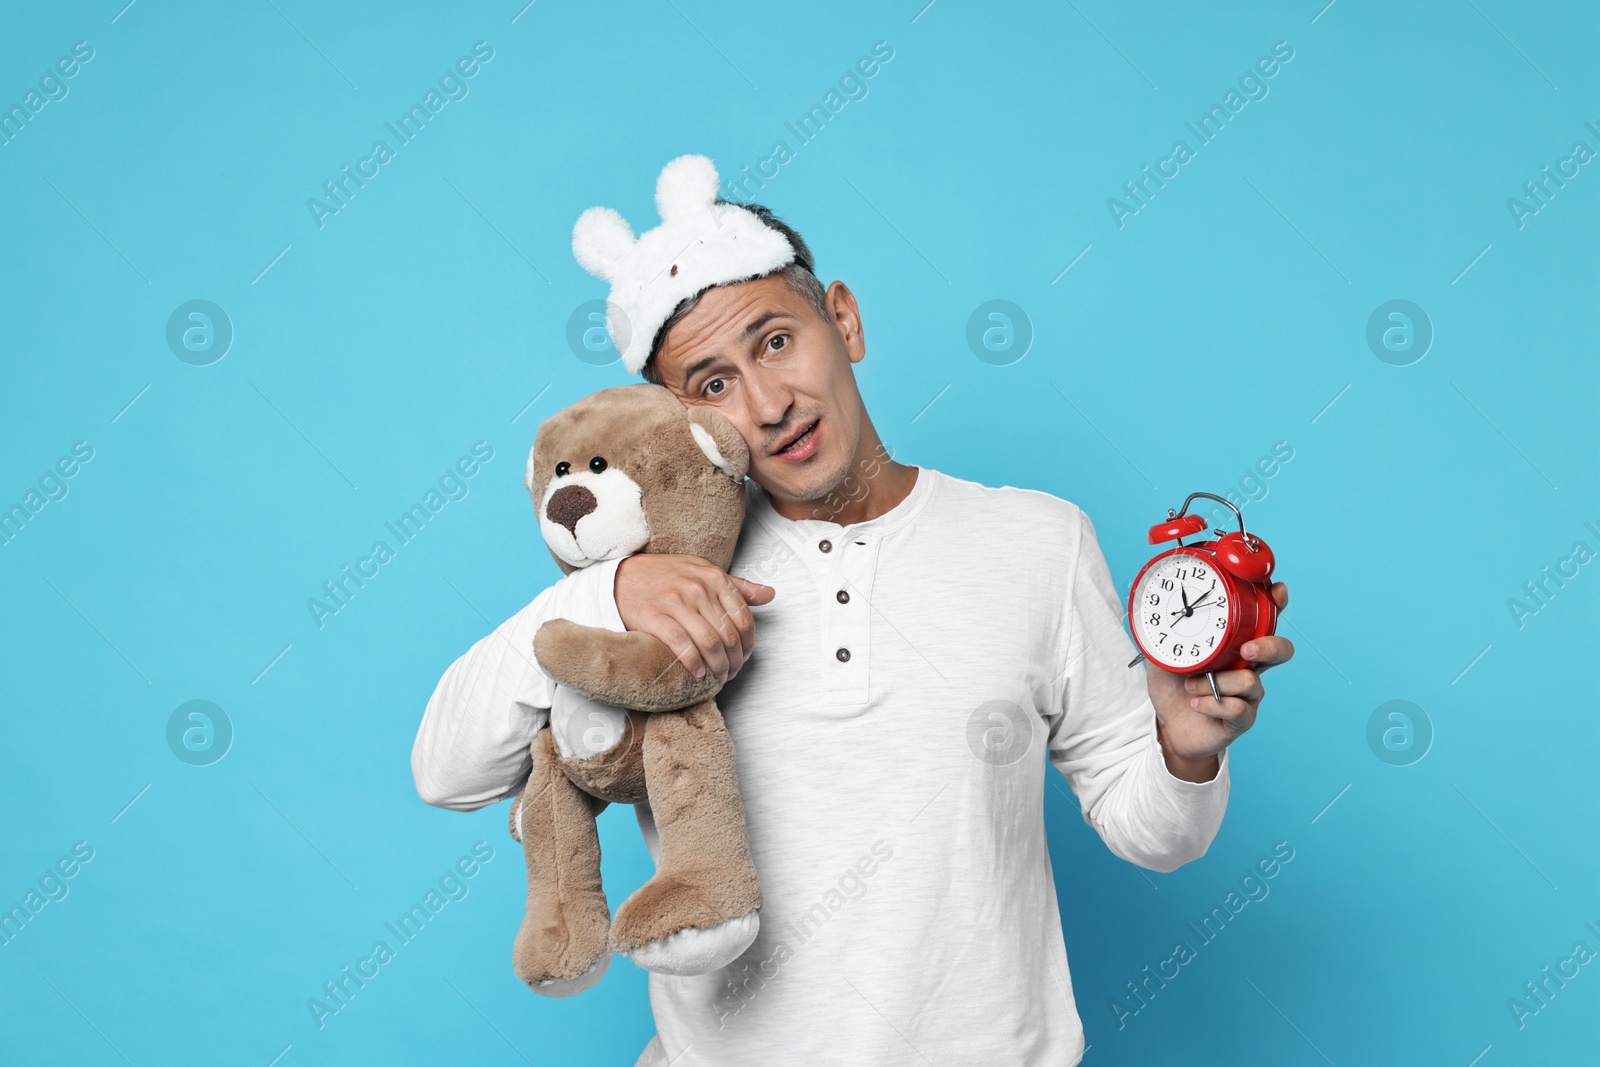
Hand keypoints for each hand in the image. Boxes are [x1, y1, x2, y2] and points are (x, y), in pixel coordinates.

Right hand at [614, 554, 775, 683]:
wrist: (620, 576)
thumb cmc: (665, 575)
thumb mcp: (703, 571)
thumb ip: (738, 586)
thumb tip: (770, 595)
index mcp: (713, 577)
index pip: (744, 618)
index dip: (748, 645)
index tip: (744, 658)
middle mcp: (697, 588)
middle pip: (729, 635)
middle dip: (734, 662)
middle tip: (731, 674)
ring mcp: (675, 602)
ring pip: (710, 643)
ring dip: (718, 668)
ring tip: (717, 679)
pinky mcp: (654, 618)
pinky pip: (682, 646)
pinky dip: (694, 664)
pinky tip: (698, 674)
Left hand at [1144, 582, 1294, 781]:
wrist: (1169, 726)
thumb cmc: (1172, 686)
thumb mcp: (1163, 654)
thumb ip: (1165, 633)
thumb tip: (1153, 608)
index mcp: (1234, 645)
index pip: (1263, 621)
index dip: (1275, 604)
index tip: (1277, 591)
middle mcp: (1247, 667)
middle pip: (1279, 650)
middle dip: (1268, 647)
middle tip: (1246, 650)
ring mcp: (1248, 694)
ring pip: (1250, 682)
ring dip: (1216, 683)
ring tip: (1190, 684)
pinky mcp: (1241, 719)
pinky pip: (1237, 709)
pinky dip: (1211, 704)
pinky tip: (1195, 702)